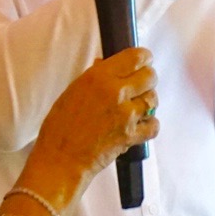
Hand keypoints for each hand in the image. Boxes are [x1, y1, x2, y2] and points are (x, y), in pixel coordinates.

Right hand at [21, 48, 160, 198]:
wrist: (61, 159)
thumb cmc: (61, 126)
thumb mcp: (73, 91)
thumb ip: (95, 76)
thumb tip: (106, 64)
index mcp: (99, 77)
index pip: (136, 57)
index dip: (143, 58)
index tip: (143, 61)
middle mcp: (115, 92)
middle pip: (150, 76)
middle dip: (147, 80)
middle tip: (139, 86)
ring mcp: (126, 115)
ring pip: (153, 100)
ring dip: (147, 103)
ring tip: (135, 108)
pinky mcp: (131, 135)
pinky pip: (154, 125)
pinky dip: (149, 125)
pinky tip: (138, 125)